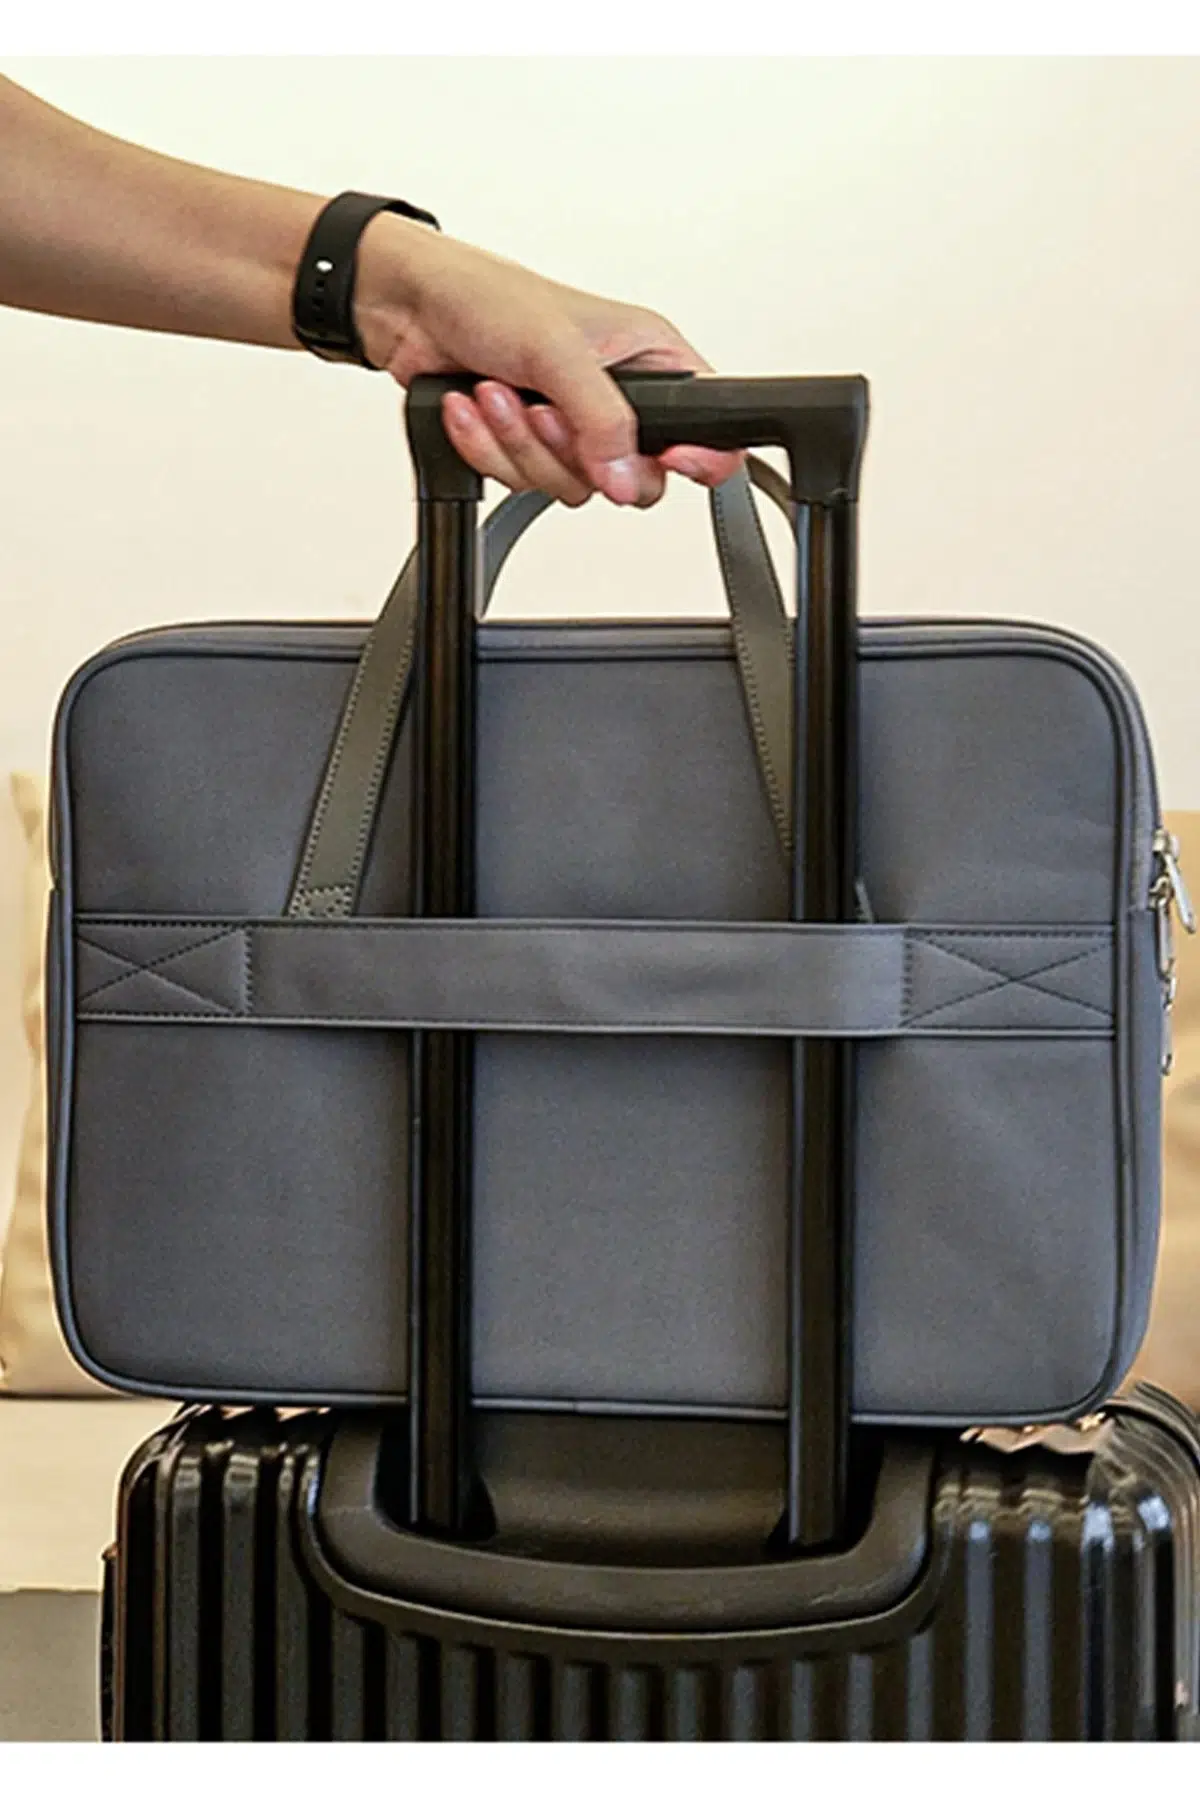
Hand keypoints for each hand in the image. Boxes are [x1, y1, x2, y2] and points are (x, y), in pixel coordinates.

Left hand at [355, 215, 741, 507]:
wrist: (409, 308)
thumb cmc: (487, 297)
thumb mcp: (556, 350)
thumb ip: (601, 418)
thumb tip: (624, 475)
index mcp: (650, 358)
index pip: (709, 430)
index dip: (699, 458)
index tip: (668, 459)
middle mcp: (618, 399)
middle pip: (632, 479)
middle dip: (573, 452)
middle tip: (544, 410)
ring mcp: (573, 429)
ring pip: (572, 486)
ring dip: (519, 445)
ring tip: (494, 392)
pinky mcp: (530, 448)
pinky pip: (523, 484)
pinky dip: (489, 449)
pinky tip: (472, 405)